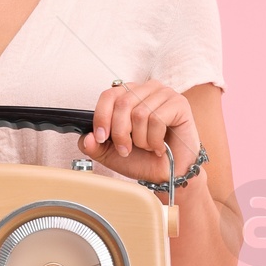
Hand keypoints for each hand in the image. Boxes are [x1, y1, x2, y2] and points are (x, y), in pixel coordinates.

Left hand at [79, 79, 199, 186]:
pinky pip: (157, 119)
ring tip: (147, 147)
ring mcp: (164, 94)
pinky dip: (154, 140)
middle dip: (121, 133)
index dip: (102, 117)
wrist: (169, 174)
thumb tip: (86, 137)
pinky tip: (159, 147)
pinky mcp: (179, 104)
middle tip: (127, 149)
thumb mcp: (111, 154)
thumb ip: (94, 146)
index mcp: (129, 95)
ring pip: (140, 113)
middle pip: (122, 104)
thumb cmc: (145, 160)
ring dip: (140, 139)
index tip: (102, 138)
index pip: (109, 95)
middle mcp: (146, 90)